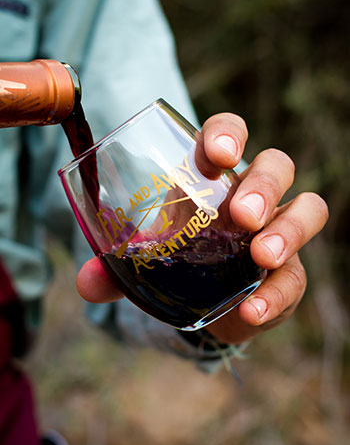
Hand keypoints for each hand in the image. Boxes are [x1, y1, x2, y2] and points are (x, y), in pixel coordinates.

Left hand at [76, 113, 328, 343]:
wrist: (201, 298)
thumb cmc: (175, 256)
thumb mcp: (143, 256)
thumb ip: (115, 265)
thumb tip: (87, 281)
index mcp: (213, 176)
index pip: (227, 135)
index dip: (227, 134)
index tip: (216, 154)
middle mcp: (252, 195)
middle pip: (277, 165)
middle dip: (264, 185)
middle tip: (242, 215)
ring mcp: (277, 231)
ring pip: (309, 208)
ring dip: (289, 229)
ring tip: (263, 256)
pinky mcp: (289, 272)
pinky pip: (297, 275)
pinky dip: (277, 293)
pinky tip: (252, 310)